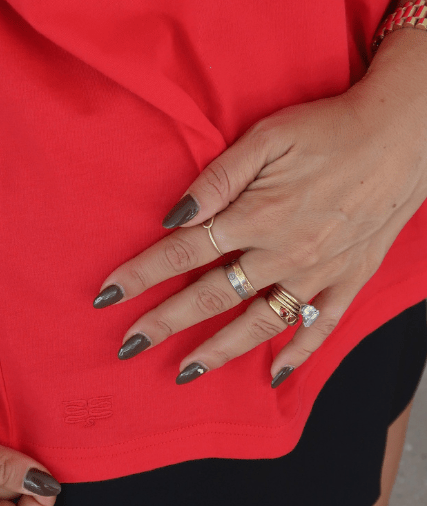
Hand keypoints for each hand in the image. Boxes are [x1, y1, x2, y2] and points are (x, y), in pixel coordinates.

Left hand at [94, 31, 426, 384]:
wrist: (402, 135)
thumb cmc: (329, 129)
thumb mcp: (266, 138)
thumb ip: (217, 179)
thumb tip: (174, 216)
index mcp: (257, 215)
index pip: (183, 252)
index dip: (141, 274)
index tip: (107, 296)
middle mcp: (285, 253)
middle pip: (212, 297)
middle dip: (164, 323)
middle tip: (128, 346)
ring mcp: (319, 273)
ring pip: (260, 324)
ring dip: (220, 351)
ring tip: (187, 371)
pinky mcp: (350, 280)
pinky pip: (320, 328)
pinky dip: (297, 355)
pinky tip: (274, 376)